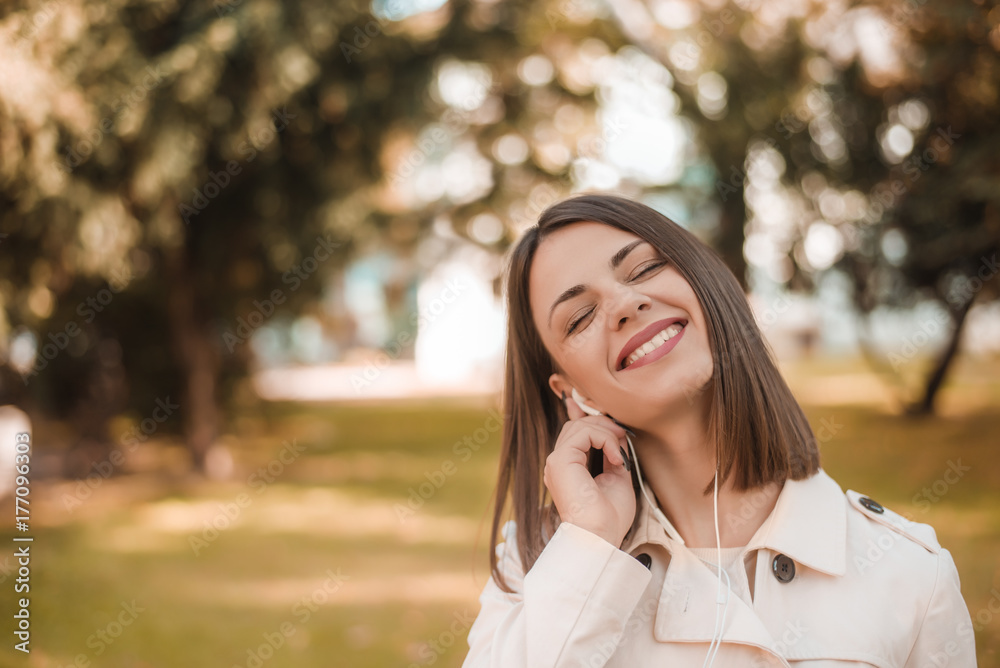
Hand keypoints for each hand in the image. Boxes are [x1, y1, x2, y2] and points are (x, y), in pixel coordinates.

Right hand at [542, 395, 636, 547]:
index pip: (573, 433)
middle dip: (603, 424)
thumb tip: (618, 434)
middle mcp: (559, 463)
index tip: (604, 414)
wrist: (601, 536)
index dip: (584, 415)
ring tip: (621, 452)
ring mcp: (557, 461)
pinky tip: (616, 458)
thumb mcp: (617, 477)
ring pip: (580, 426)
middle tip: (623, 436)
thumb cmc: (609, 517)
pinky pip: (584, 433)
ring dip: (607, 432)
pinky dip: (605, 439)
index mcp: (569, 468)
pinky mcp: (561, 460)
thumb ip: (614, 454)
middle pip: (577, 425)